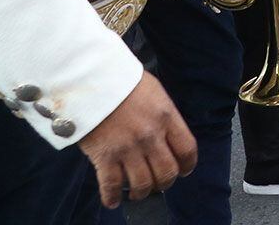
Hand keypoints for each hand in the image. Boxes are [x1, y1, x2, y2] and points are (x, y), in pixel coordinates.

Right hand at [80, 71, 196, 208]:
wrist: (91, 78)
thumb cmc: (122, 81)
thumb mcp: (154, 93)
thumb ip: (163, 116)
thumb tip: (167, 135)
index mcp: (167, 117)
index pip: (187, 149)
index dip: (187, 165)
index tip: (183, 170)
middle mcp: (151, 135)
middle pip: (167, 172)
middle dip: (164, 182)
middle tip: (158, 183)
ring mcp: (128, 148)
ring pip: (143, 184)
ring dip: (141, 192)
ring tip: (137, 192)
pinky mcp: (104, 156)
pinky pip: (112, 185)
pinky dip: (112, 197)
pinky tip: (113, 200)